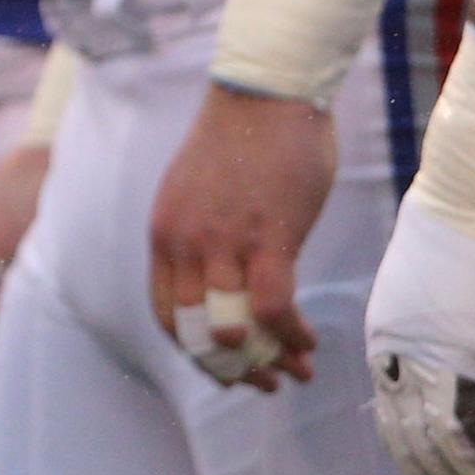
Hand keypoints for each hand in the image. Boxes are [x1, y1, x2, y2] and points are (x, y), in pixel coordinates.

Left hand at [149, 83, 335, 388]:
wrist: (265, 92)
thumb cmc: (242, 139)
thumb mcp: (200, 194)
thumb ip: (203, 240)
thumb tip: (227, 282)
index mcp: (165, 234)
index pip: (167, 316)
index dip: (196, 353)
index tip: (226, 366)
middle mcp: (185, 244)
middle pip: (197, 334)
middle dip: (231, 371)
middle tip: (264, 383)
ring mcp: (223, 243)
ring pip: (236, 330)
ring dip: (269, 361)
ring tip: (297, 371)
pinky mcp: (267, 238)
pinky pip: (273, 310)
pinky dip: (291, 337)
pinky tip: (309, 342)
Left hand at [365, 187, 474, 474]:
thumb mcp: (471, 294)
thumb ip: (469, 339)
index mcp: (391, 328)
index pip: (398, 416)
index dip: (430, 466)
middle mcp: (389, 343)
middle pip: (406, 442)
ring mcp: (411, 350)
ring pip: (429, 450)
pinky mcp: (445, 353)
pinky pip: (456, 438)